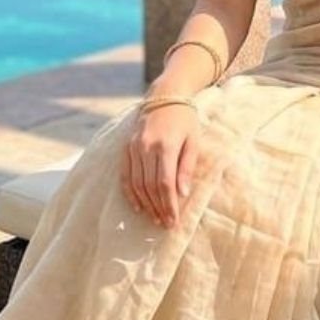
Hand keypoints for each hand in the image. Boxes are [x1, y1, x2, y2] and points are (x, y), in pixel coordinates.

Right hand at [120, 104, 199, 227]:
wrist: (165, 96)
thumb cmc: (185, 120)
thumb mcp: (193, 141)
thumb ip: (187, 167)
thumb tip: (182, 194)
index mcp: (166, 146)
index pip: (165, 184)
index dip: (169, 205)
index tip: (173, 221)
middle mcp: (146, 147)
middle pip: (150, 187)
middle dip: (158, 208)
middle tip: (165, 224)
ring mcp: (134, 147)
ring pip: (137, 184)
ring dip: (145, 204)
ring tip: (154, 218)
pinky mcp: (126, 148)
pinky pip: (126, 176)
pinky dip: (130, 193)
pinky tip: (138, 206)